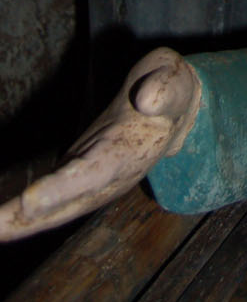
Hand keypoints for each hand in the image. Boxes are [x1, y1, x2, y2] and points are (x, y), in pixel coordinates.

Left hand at [0, 49, 198, 240]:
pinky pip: (48, 205)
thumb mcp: (173, 77)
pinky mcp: (79, 184)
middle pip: (66, 204)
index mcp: (132, 152)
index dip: (62, 189)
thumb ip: (164, 86)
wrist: (171, 115)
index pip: (94, 173)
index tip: (29, 201)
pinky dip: (21, 216)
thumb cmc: (169, 91)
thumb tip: (146, 100)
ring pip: (53, 211)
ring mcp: (93, 187)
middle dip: (28, 219)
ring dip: (19, 223)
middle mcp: (110, 178)